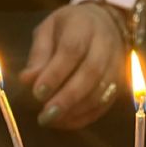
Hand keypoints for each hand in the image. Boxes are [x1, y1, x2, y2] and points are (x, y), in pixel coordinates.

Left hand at [19, 3, 126, 129]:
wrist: (107, 25)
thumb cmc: (70, 28)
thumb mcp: (48, 30)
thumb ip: (39, 55)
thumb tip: (26, 80)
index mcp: (84, 26)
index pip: (72, 51)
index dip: (55, 74)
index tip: (37, 93)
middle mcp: (105, 45)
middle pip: (90, 74)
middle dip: (66, 98)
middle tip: (45, 115)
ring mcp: (116, 66)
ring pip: (99, 93)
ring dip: (74, 111)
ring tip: (52, 120)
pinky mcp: (119, 85)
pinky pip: (104, 105)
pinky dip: (84, 117)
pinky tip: (65, 122)